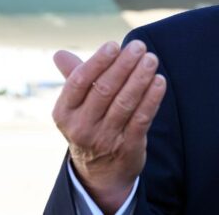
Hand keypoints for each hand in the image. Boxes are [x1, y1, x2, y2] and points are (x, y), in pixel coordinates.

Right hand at [51, 40, 166, 213]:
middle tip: (139, 47)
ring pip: (125, 103)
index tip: (114, 45)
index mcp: (64, 112)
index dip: (97, 62)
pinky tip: (160, 81)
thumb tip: (59, 54)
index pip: (79, 82)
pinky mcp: (127, 147)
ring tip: (151, 59)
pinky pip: (141, 119)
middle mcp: (81, 127)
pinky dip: (152, 99)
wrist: (100, 173)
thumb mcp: (75, 107)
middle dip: (124, 66)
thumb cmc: (90, 125)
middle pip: (104, 90)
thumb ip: (73, 77)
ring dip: (140, 78)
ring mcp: (104, 139)